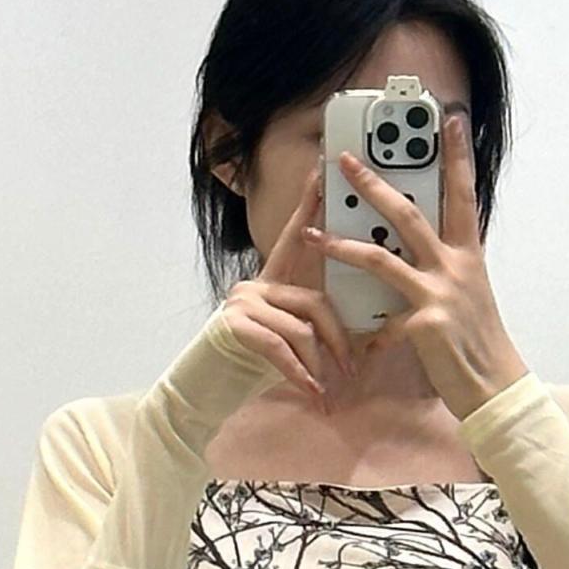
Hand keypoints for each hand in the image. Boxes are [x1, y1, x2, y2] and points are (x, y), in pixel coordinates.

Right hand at [217, 157, 358, 409]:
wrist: (206, 389)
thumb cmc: (251, 365)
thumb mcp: (286, 339)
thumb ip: (311, 324)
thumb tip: (363, 336)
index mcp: (271, 280)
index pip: (294, 237)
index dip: (308, 205)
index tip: (323, 173)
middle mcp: (255, 284)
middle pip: (315, 301)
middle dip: (338, 340)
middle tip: (353, 370)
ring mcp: (243, 302)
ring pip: (301, 328)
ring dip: (319, 366)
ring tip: (327, 392)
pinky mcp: (236, 324)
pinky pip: (281, 348)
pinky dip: (300, 375)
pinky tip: (312, 395)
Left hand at [313, 112, 528, 420]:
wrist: (495, 386)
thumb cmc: (477, 340)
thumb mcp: (468, 292)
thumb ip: (444, 266)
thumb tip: (416, 245)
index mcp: (468, 254)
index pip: (463, 194)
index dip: (457, 156)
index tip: (450, 121)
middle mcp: (455, 266)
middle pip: (408, 213)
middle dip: (372, 185)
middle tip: (345, 162)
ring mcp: (440, 293)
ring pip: (382, 257)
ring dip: (343, 245)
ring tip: (314, 236)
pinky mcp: (425, 324)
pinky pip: (383, 321)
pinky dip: (370, 334)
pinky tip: (362, 348)